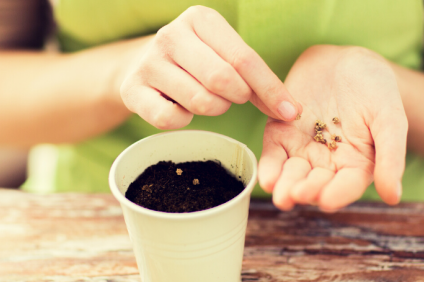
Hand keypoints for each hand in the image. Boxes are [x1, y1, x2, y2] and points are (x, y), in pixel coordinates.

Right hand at [119, 5, 301, 128]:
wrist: (140, 65)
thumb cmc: (196, 62)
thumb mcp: (224, 55)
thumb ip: (256, 78)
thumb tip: (291, 111)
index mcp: (200, 19)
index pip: (244, 59)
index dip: (271, 89)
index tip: (291, 112)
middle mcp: (171, 35)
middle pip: (222, 80)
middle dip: (237, 97)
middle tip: (233, 98)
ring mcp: (149, 62)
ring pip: (200, 102)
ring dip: (213, 109)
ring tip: (206, 98)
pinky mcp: (132, 90)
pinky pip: (172, 119)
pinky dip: (184, 121)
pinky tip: (180, 108)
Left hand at [259, 46, 407, 211]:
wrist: (347, 61)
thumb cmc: (376, 91)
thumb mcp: (390, 119)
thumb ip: (391, 156)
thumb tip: (393, 197)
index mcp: (357, 165)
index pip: (347, 185)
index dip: (337, 194)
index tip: (326, 201)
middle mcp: (328, 164)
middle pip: (315, 183)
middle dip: (305, 191)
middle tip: (296, 195)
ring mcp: (302, 150)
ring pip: (291, 173)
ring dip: (284, 185)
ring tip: (279, 193)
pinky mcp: (282, 134)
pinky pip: (274, 153)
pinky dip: (269, 166)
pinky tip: (266, 178)